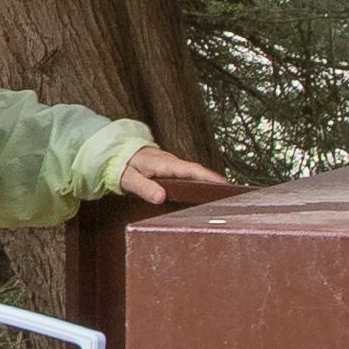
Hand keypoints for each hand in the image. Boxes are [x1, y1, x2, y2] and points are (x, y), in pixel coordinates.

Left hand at [116, 145, 236, 207]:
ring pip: (194, 173)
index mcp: (164, 164)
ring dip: (208, 181)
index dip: (208, 177)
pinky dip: (199, 181)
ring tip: (224, 195)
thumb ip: (144, 188)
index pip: (191, 170)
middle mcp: (172, 162)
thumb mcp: (129, 179)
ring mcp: (172, 164)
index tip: (224, 184)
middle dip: (215, 181)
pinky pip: (188, 174)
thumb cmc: (122, 165)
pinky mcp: (171, 168)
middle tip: (232, 194)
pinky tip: (205, 191)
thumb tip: (161, 197)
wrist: (116, 151)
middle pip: (198, 172)